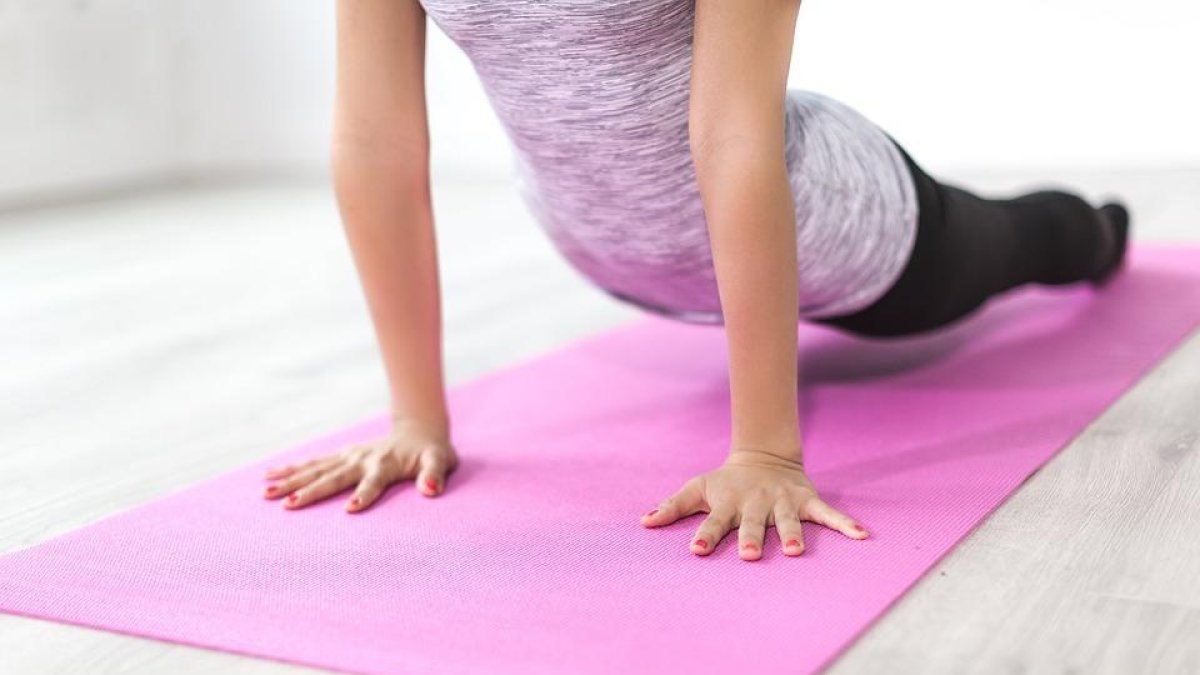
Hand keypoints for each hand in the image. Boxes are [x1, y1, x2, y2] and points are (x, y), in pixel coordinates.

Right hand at [261, 417, 458, 512]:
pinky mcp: (341, 455)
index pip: (373, 483)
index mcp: (385, 465)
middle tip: (288, 505)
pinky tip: (270, 475)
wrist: (420, 430)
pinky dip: (292, 468)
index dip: (364, 495)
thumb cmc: (432, 453)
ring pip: (316, 469)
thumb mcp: (441, 461)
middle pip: (334, 477)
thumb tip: (431, 490)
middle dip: (311, 491)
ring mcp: (349, 456)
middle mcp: (362, 459)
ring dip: (292, 481)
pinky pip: (313, 462)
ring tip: (266, 492)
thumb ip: (435, 474)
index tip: (350, 509)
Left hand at [640, 449, 867, 559]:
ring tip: (797, 552)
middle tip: (748, 555)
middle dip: (751, 538)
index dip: (704, 535)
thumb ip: (672, 506)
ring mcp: (782, 502)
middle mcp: (756, 503)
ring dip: (793, 534)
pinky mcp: (806, 500)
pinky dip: (845, 524)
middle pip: (753, 524)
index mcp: (728, 503)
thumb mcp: (697, 488)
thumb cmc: (725, 482)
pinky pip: (828, 514)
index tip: (696, 550)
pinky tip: (861, 536)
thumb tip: (643, 522)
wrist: (763, 456)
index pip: (713, 521)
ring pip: (788, 520)